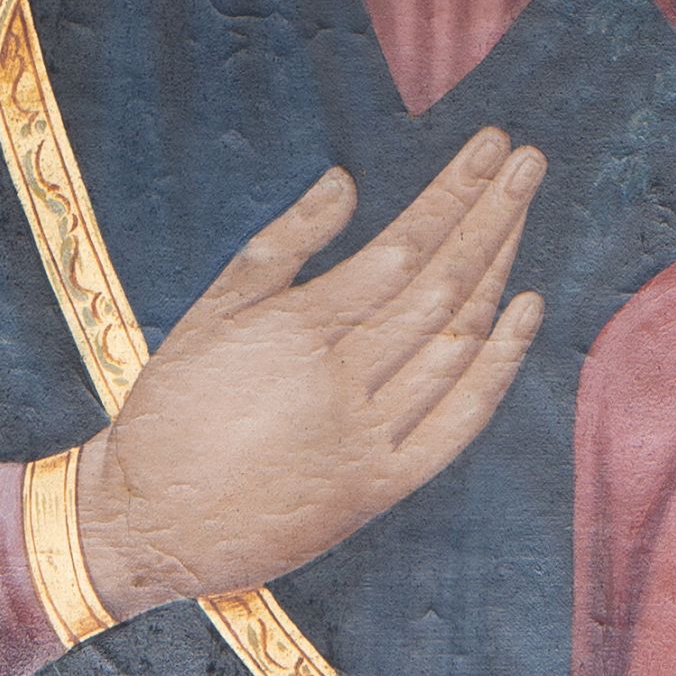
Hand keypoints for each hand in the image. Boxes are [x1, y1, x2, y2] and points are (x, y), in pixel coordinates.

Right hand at [71, 132, 542, 617]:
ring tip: (520, 212)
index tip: (489, 148)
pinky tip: (522, 312)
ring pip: (455, 344)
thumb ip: (282, 246)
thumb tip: (345, 181)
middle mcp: (341, 382)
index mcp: (298, 331)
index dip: (452, 195)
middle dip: (491, 216)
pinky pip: (456, 424)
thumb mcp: (209, 313)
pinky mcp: (378, 490)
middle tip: (528, 162)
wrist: (147, 527)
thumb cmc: (171, 409)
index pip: (402, 246)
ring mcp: (366, 440)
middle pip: (441, 286)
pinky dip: (498, 367)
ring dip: (498, 272)